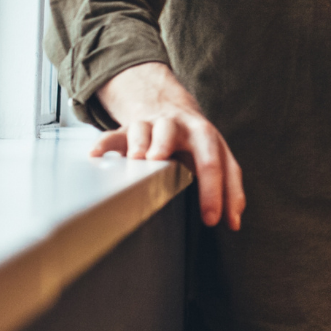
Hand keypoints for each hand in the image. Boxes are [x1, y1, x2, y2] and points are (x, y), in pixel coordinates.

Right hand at [92, 62, 244, 229]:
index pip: (214, 163)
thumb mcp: (218, 158)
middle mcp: (178, 128)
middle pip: (174, 133)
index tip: (212, 220)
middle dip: (167, 145)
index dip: (215, 191)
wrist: (169, 108)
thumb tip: (234, 222)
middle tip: (160, 161)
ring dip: (139, 144)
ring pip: (143, 130)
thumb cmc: (198, 144)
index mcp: (206, 137)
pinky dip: (104, 144)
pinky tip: (96, 156)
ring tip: (136, 159)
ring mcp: (151, 127)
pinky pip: (113, 135)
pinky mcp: (127, 130)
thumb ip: (229, 188)